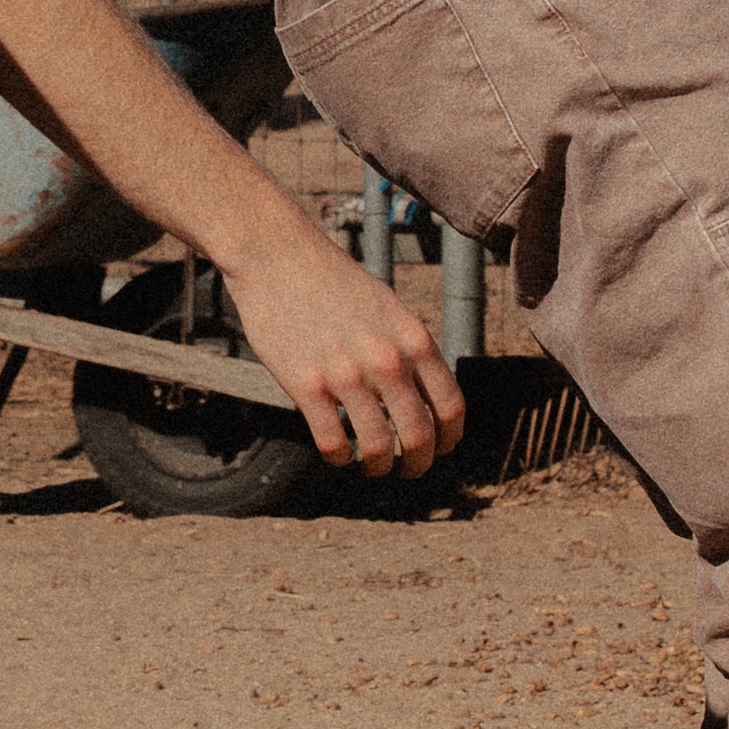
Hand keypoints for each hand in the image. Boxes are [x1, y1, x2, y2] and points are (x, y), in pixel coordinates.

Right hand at [214, 212, 465, 477]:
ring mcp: (346, 375)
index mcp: (414, 339)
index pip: (451, 407)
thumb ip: (409, 347)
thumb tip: (427, 393)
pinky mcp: (306, 386)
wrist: (278, 257)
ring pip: (378, 448)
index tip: (440, 450)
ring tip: (371, 467)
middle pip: (420, 436)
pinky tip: (338, 454)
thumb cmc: (332, 282)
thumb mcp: (387, 307)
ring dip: (378, 467)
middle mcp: (387, 360)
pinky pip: (333, 444)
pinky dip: (339, 458)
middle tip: (409, 470)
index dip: (449, 439)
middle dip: (418, 464)